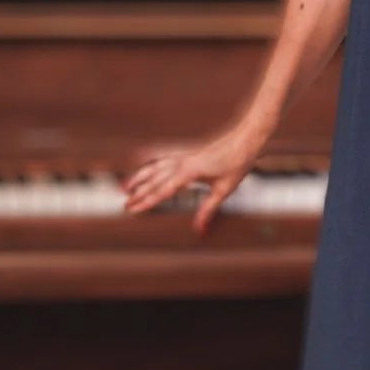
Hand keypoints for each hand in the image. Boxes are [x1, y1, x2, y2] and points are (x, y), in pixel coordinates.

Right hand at [120, 127, 260, 234]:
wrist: (245, 139)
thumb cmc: (236, 164)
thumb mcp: (223, 191)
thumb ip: (208, 210)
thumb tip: (198, 230)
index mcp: (189, 172)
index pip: (162, 191)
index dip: (146, 202)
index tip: (132, 209)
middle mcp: (182, 163)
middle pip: (154, 180)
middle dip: (138, 193)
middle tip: (124, 206)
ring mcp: (183, 157)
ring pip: (155, 168)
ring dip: (139, 178)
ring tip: (124, 187)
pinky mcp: (187, 155)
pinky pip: (163, 161)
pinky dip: (150, 166)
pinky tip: (144, 169)